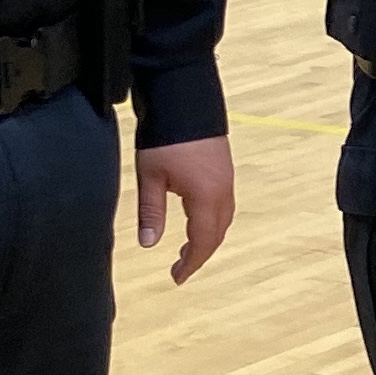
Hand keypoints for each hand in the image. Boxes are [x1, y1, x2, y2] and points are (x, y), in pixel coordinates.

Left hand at [134, 136, 234, 284]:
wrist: (185, 97)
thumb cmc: (165, 137)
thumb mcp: (151, 177)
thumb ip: (151, 212)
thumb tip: (148, 243)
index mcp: (206, 197)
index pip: (202, 242)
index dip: (190, 263)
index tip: (177, 278)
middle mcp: (223, 191)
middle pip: (217, 234)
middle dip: (200, 254)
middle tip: (180, 268)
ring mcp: (227, 178)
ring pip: (223, 219)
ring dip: (208, 238)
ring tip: (187, 249)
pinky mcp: (225, 168)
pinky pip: (224, 204)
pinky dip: (213, 220)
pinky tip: (196, 219)